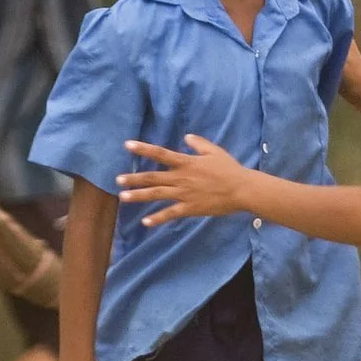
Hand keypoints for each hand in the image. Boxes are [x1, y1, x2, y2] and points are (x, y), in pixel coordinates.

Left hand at [117, 135, 249, 222]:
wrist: (242, 189)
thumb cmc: (229, 169)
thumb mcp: (214, 151)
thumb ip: (198, 144)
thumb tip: (186, 137)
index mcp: (186, 162)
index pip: (160, 154)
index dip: (143, 149)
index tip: (127, 145)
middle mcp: (181, 178)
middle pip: (153, 177)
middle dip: (134, 178)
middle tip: (118, 180)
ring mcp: (184, 194)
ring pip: (157, 194)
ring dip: (139, 196)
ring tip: (123, 197)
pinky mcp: (190, 208)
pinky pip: (171, 213)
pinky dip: (158, 218)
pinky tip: (145, 222)